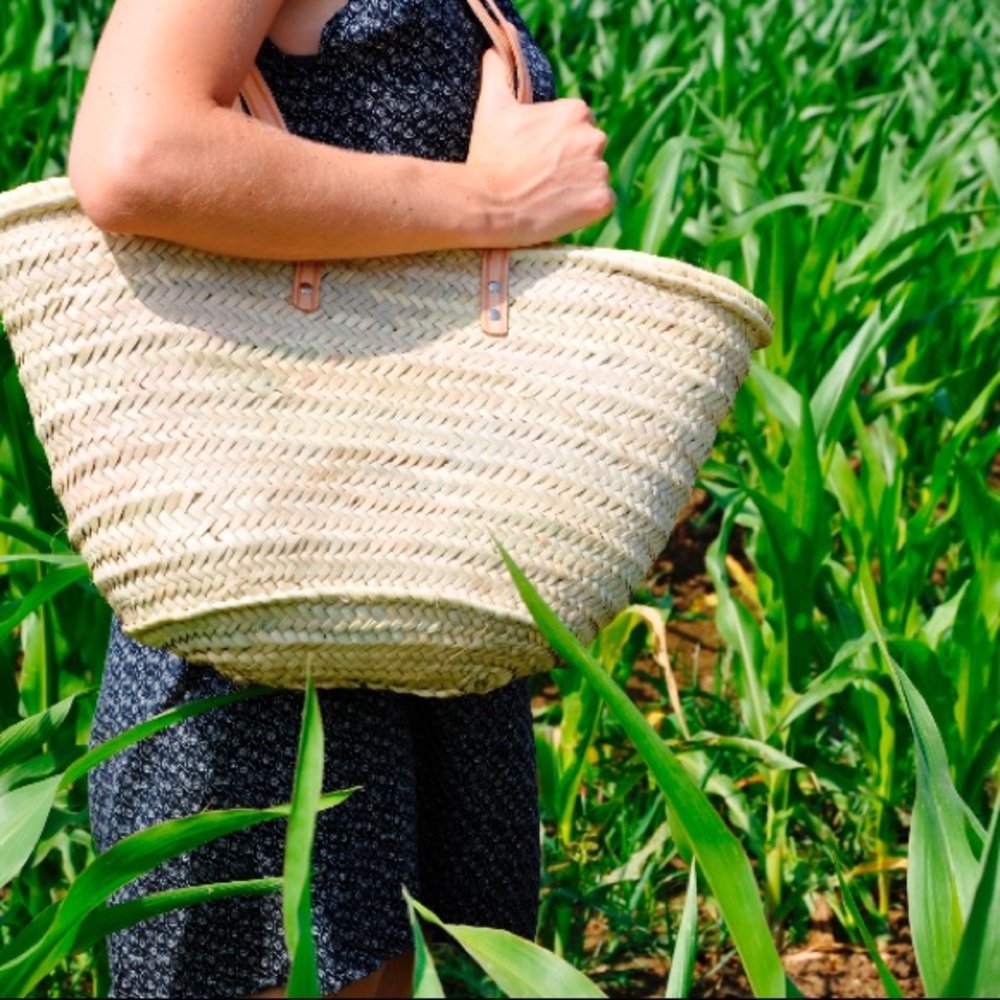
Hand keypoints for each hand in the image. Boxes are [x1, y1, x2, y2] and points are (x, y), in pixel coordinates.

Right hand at [466, 48, 614, 245]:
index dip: (556, 144)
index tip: (536, 157)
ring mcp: (600, 170)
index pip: (577, 127)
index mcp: (576, 111)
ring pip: (595, 177)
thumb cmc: (490, 157)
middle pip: (589, 152)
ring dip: (578, 187)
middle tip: (542, 179)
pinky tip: (561, 210)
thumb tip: (491, 53)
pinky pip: (602, 203)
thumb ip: (497, 75)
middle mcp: (594, 137)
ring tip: (548, 197)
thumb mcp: (492, 108)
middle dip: (571, 163)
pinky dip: (587, 209)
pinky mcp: (602, 200)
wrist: (491, 205)